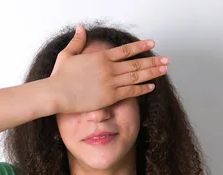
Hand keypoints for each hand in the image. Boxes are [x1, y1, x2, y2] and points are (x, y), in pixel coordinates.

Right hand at [48, 25, 168, 113]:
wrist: (56, 93)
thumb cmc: (59, 77)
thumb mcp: (68, 55)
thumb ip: (77, 41)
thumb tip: (81, 28)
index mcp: (101, 57)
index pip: (126, 50)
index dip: (141, 47)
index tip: (152, 44)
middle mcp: (108, 69)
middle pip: (136, 64)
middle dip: (153, 61)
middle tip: (167, 60)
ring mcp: (110, 83)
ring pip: (136, 77)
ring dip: (152, 73)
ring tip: (164, 70)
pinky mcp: (109, 97)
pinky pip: (130, 92)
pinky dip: (142, 89)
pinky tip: (152, 86)